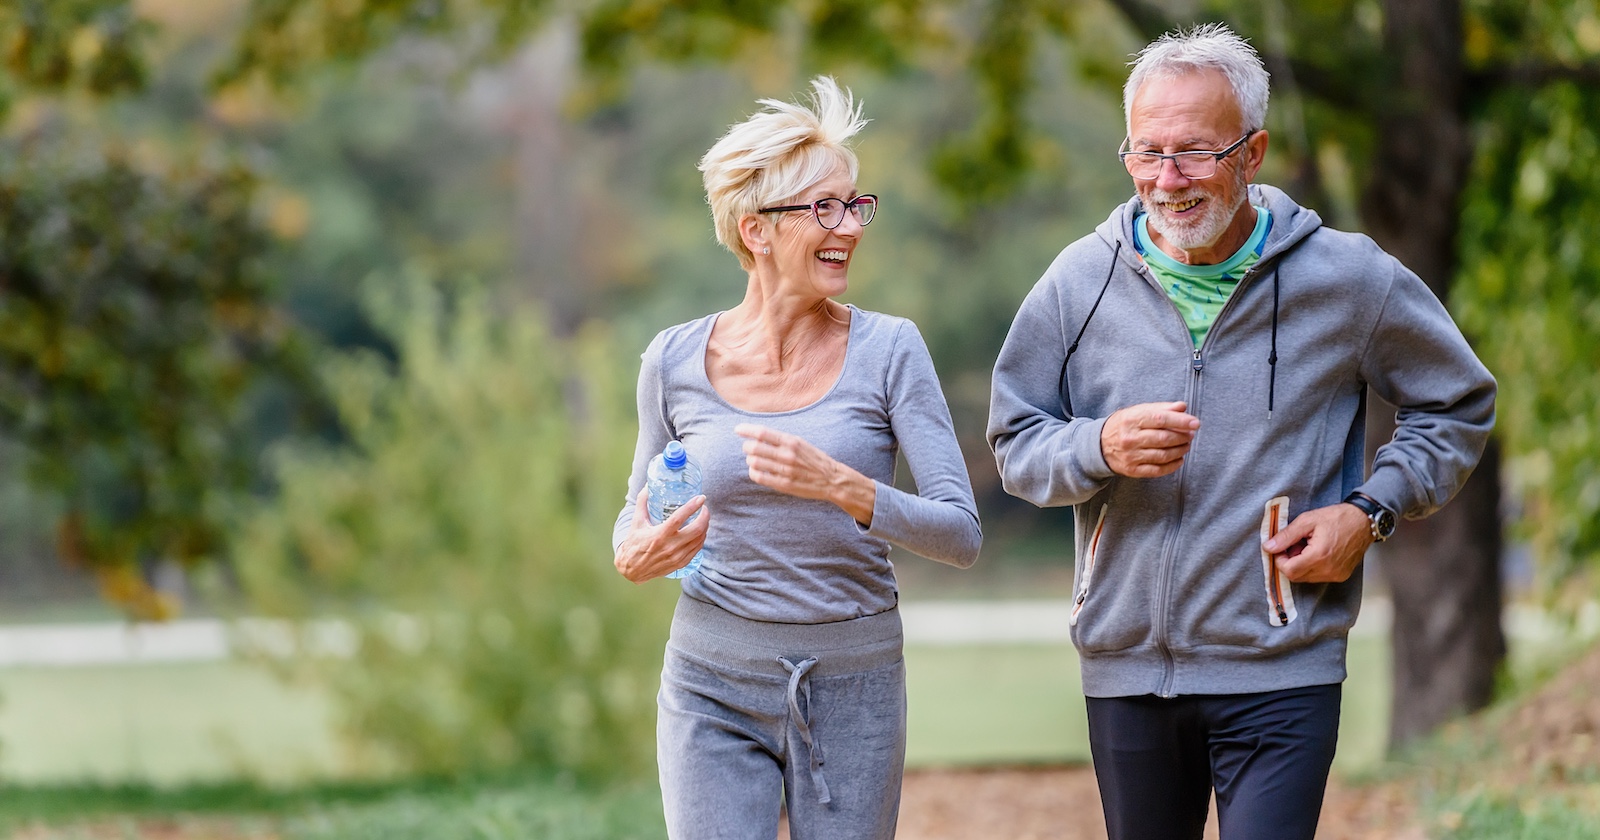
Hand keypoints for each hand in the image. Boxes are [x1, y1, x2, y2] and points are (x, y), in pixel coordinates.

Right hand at [613, 487, 710, 583]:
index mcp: (659, 535)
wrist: (632, 569)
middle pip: (696, 530)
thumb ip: (642, 502)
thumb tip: (647, 486)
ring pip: (700, 539)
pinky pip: (697, 549)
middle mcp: (670, 547)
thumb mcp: (636, 522)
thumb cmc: (634, 544)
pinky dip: (701, 538)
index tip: (701, 498)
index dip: (692, 506)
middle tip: (704, 508)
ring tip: (703, 518)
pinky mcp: (681, 563)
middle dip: (705, 516)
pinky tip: (700, 532)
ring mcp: (677, 557)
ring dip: (705, 526)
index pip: (680, 518)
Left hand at [734, 423, 875, 523]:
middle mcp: (787, 455)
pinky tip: (756, 471)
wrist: (831, 479)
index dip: (747, 430)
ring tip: (753, 460)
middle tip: (747, 447)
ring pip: (754, 462)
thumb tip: (758, 434)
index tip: (738, 429)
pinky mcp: (784, 484)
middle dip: (746, 446)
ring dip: (750, 460)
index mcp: (792, 441)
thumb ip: (781, 439)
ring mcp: (785, 470)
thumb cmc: (814, 459)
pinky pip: (759, 477)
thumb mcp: (801, 443)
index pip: (763, 433)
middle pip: (755, 447)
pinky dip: (753, 472)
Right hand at [1100, 402, 1199, 477]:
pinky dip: (1172, 466)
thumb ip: (1161, 408)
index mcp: (1131, 419)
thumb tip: (1182, 407)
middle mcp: (1130, 438)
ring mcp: (1131, 455)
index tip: (1195, 423)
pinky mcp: (1132, 470)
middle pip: (1163, 438)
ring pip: (1163, 455)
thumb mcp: (1138, 411)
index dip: (1180, 421)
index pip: (1160, 419)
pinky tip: (1179, 459)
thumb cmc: (1123, 426)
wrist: (1099, 445)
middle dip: (1182, 437)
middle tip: (1191, 434)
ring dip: (1179, 450)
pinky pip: (1157, 470)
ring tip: (1186, 445)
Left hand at [1263, 503, 1372, 583]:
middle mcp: (1328, 570)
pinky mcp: (1341, 576)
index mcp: (1319, 556)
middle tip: (1295, 545)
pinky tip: (1317, 552)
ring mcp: (1336, 575)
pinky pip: (1318, 577)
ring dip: (1301, 565)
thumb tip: (1268, 547)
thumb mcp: (1307, 521)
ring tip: (1308, 546)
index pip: (1289, 571)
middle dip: (1290, 562)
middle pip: (1296, 576)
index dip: (1280, 560)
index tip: (1280, 548)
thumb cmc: (1338, 518)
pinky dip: (1313, 567)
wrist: (1364, 521)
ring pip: (1306, 578)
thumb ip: (1286, 536)